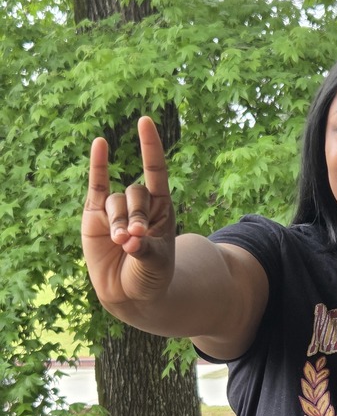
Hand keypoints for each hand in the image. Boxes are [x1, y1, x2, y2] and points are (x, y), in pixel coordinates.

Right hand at [82, 116, 176, 308]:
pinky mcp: (95, 216)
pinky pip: (97, 187)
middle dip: (136, 216)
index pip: (156, 172)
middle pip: (136, 194)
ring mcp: (116, 209)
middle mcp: (139, 204)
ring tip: (123, 243)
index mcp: (162, 209)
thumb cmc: (151, 276)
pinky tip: (100, 144)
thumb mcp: (155, 263)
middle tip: (136, 238)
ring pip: (116, 203)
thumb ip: (144, 248)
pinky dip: (98, 166)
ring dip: (119, 222)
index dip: (150, 147)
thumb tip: (127, 238)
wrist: (130, 293)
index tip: (144, 121)